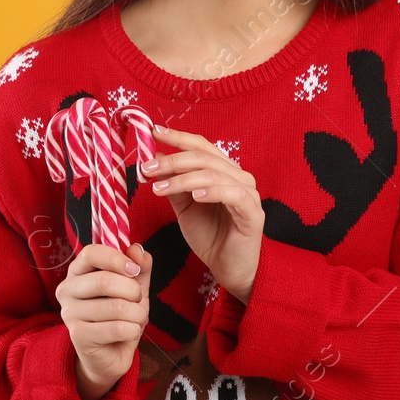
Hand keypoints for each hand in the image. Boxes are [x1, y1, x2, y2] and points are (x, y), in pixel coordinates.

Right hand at [55, 242, 152, 399]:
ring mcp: (69, 314)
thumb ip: (139, 267)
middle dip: (132, 290)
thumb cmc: (121, 315)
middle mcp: (67, 290)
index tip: (134, 270)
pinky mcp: (78, 336)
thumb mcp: (134, 287)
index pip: (91, 253)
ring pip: (114, 306)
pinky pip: (115, 328)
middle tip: (138, 299)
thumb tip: (137, 249)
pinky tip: (130, 332)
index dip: (117, 259)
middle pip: (103, 280)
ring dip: (137, 313)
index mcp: (78, 271)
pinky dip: (133, 329)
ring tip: (136, 318)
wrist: (112, 353)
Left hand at [143, 125, 262, 304]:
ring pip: (213, 174)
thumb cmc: (210, 236)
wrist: (229, 268)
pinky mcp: (253, 212)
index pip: (200, 146)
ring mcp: (248, 193)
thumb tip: (153, 158)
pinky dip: (213, 192)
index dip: (177, 137)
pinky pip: (233, 195)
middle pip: (203, 158)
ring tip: (159, 188)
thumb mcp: (184, 207)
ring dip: (182, 179)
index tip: (153, 131)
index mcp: (223, 170)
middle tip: (147, 168)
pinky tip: (195, 195)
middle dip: (172, 161)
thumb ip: (172, 183)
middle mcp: (238, 176)